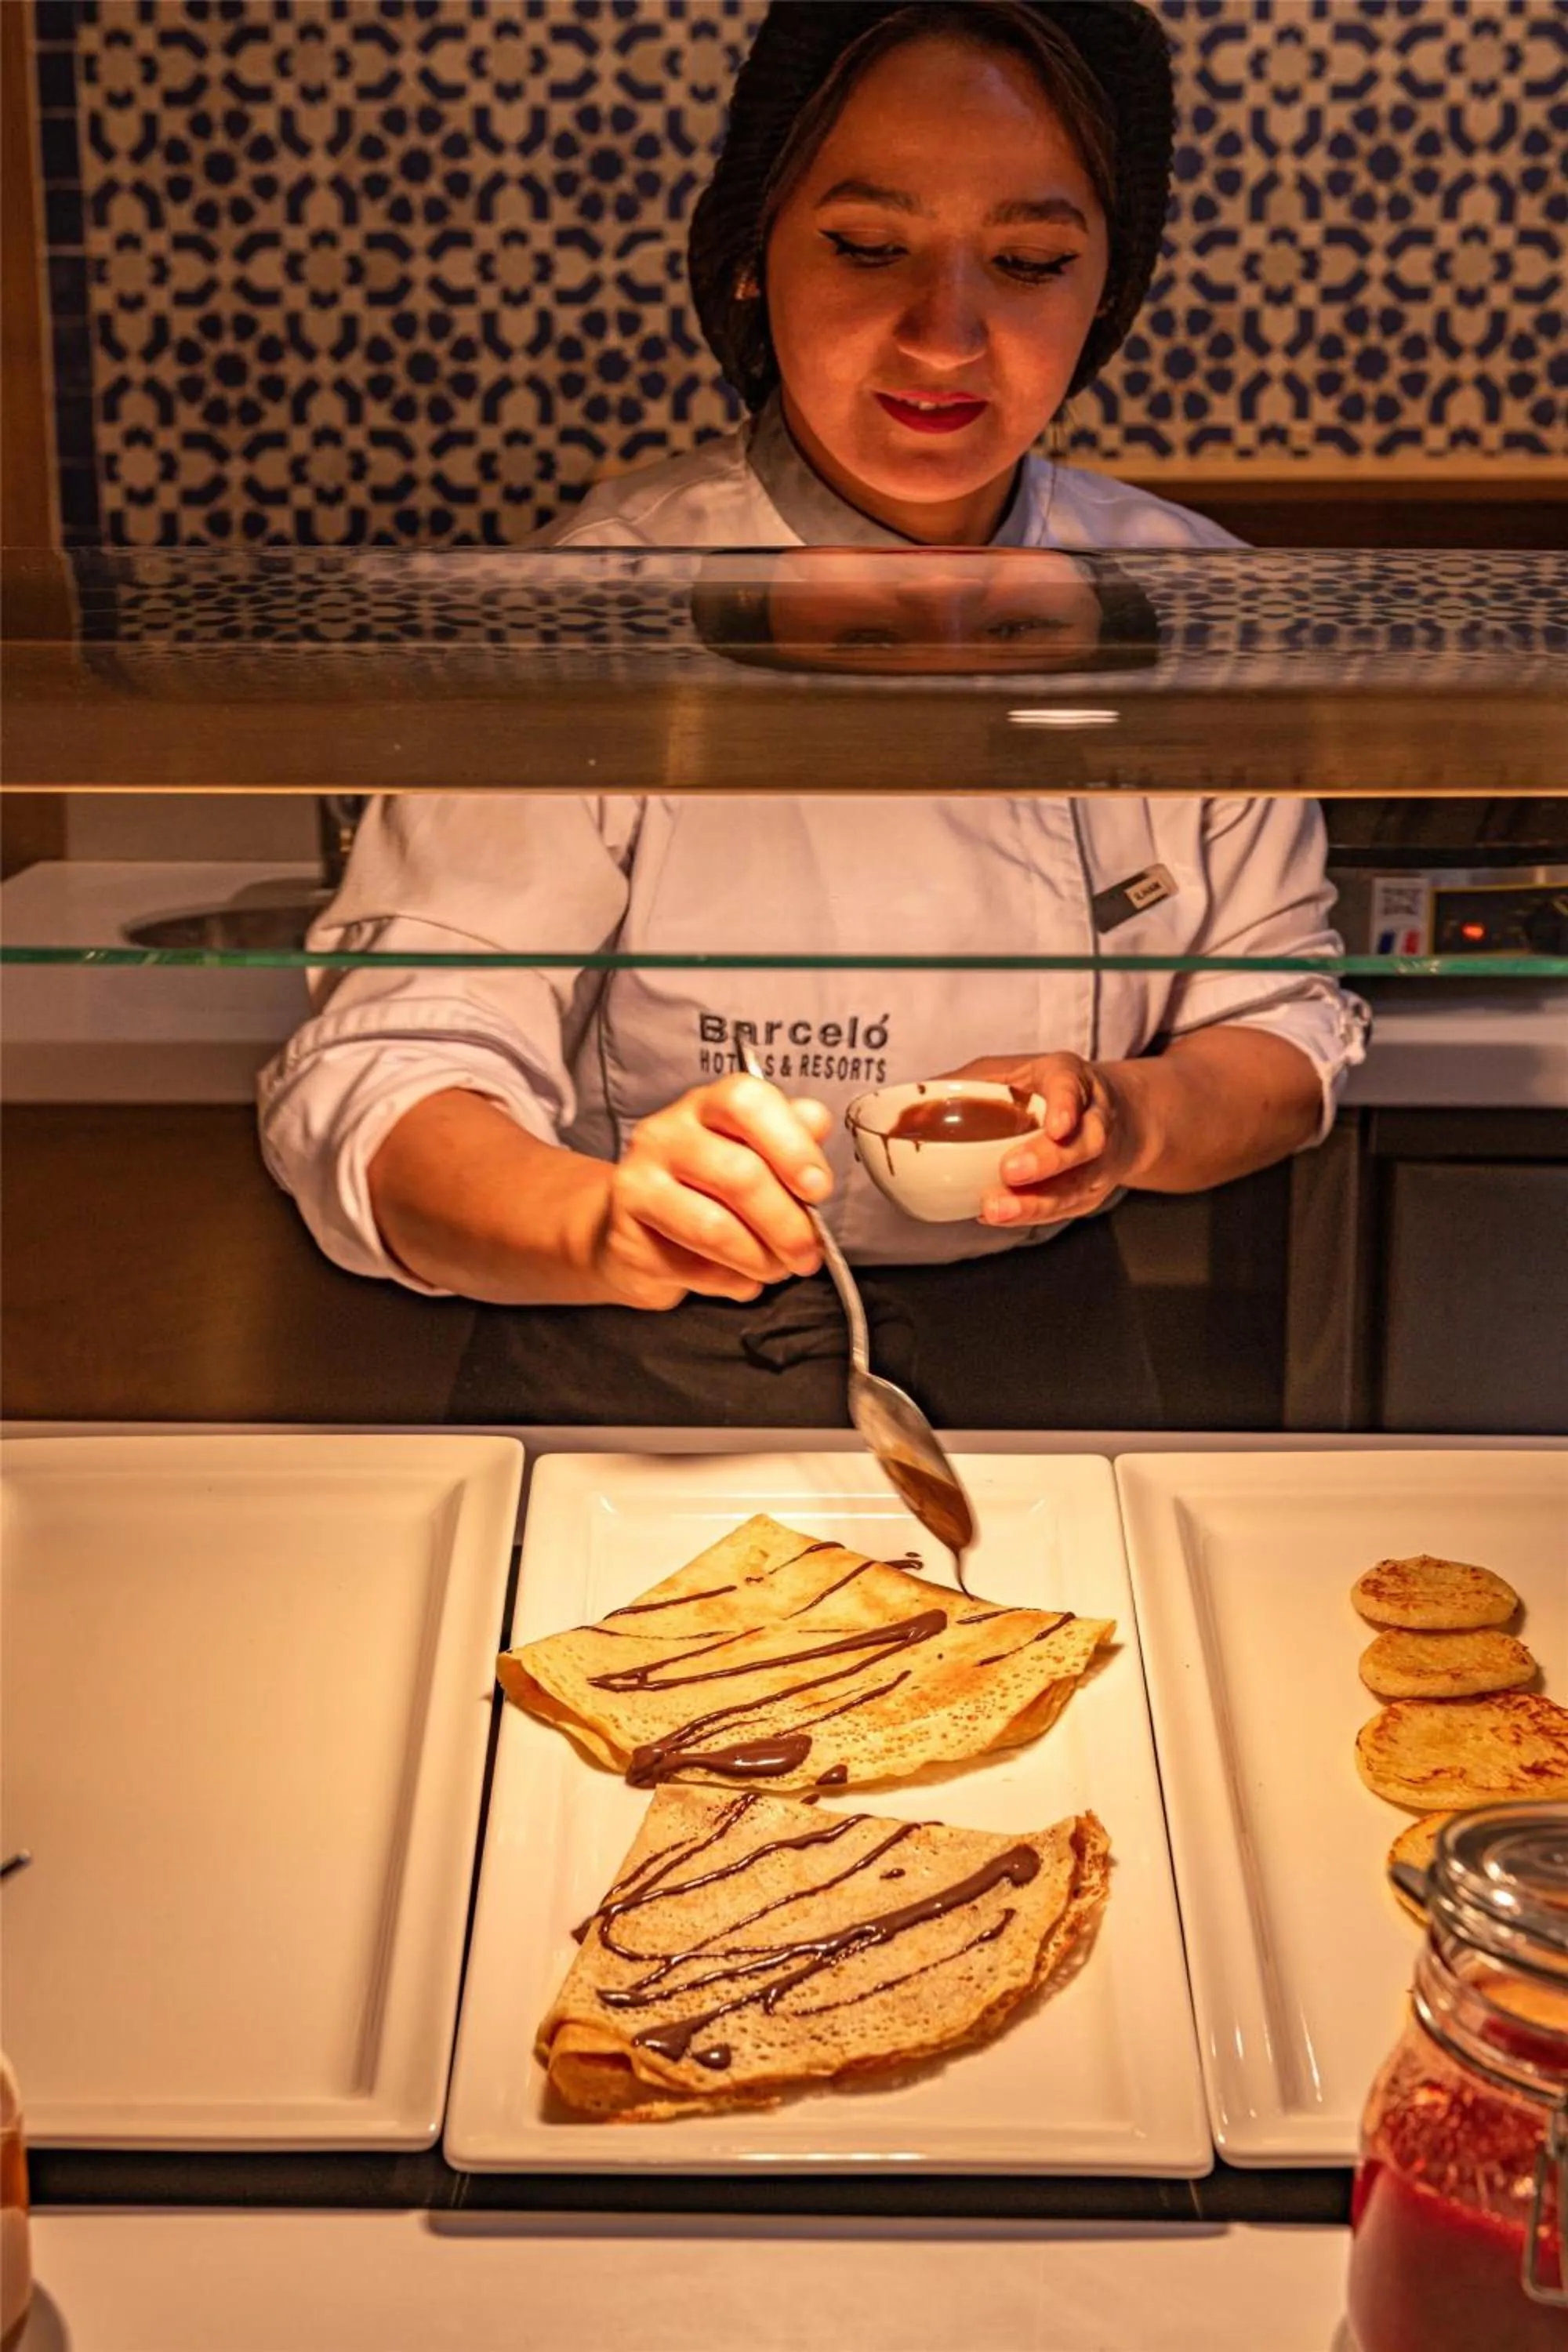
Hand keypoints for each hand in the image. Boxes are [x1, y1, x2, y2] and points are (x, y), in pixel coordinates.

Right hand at [592, 1072, 834, 1307]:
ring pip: (715, 1228)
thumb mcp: (750, 1156)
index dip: (792, 1146)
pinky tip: (740, 1280)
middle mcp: (665, 1135)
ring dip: (760, 1259)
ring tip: (777, 1270)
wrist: (631, 1231)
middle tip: (808, 1253)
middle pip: (740, 1175)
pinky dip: (730, 1282)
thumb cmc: (704, 1190)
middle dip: (788, 1224)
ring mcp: (638, 1183)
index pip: (747, 1103)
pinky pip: (693, 1268)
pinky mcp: (625, 1236)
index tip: (818, 1189)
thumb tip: (816, 1124)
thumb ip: (788, 1138)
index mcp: (705, 1106)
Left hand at [941, 1052, 1147, 1228]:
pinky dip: (1031, 1214)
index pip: (1072, 1087)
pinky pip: (1064, 1208)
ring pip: (1077, 1184)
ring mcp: (1095, 1161)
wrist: (1108, 1115)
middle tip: (1011, 1171)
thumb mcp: (1007, 1072)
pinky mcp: (1089, 1193)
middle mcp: (1091, 1120)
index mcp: (1068, 1079)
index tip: (1056, 1128)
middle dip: (1048, 1160)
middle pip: (1084, 1143)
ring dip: (1036, 1201)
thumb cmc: (1040, 1090)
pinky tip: (999, 1215)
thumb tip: (906, 1110)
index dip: (1066, 1107)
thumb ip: (964, 1085)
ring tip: (996, 1209)